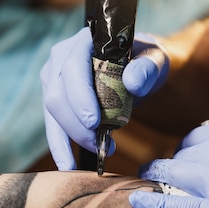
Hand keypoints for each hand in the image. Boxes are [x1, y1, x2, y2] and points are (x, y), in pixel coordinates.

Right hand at [40, 27, 168, 169]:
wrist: (139, 69)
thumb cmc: (146, 62)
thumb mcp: (156, 61)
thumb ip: (147, 68)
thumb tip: (132, 81)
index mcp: (84, 40)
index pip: (73, 67)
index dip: (80, 96)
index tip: (94, 122)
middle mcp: (61, 56)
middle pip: (56, 94)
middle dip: (76, 125)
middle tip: (104, 145)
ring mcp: (53, 77)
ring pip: (52, 113)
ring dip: (71, 138)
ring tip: (99, 154)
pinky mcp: (54, 98)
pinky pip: (52, 125)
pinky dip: (60, 146)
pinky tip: (69, 166)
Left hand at [129, 119, 208, 207]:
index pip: (195, 136)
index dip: (185, 150)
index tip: (183, 159)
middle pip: (180, 155)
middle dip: (169, 164)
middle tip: (161, 172)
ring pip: (174, 175)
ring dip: (158, 178)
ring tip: (148, 182)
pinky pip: (180, 205)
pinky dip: (155, 202)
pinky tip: (137, 201)